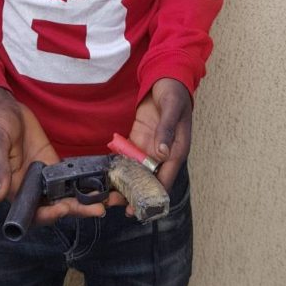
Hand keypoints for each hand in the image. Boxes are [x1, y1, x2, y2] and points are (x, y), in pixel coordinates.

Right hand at [0, 87, 105, 224]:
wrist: (5, 108)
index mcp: (14, 189)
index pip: (32, 212)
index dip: (47, 216)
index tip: (62, 210)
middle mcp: (31, 188)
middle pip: (55, 207)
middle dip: (76, 210)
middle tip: (98, 210)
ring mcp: (44, 176)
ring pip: (66, 195)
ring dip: (85, 200)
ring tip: (106, 201)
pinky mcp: (54, 163)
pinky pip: (70, 177)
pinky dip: (85, 182)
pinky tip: (101, 183)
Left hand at [107, 78, 191, 213]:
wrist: (165, 78)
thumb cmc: (174, 93)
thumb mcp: (171, 108)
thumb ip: (166, 129)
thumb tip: (162, 152)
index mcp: (177, 150)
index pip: (166, 178)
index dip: (154, 195)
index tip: (141, 208)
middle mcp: (163, 153)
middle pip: (150, 179)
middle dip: (136, 193)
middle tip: (119, 206)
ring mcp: (150, 146)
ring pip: (138, 171)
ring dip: (126, 183)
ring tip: (110, 195)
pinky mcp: (139, 138)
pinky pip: (129, 155)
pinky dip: (120, 165)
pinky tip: (108, 174)